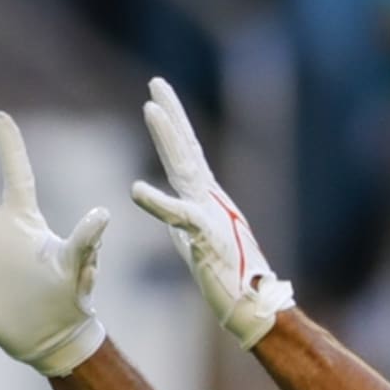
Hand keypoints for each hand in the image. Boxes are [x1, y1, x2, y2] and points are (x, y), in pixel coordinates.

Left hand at [131, 77, 293, 349]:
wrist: (253, 306)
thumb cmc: (230, 277)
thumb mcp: (199, 242)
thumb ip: (186, 221)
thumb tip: (173, 212)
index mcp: (206, 200)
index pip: (187, 154)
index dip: (173, 125)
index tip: (158, 97)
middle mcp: (210, 200)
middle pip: (187, 150)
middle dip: (172, 114)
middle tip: (157, 83)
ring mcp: (210, 216)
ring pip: (186, 170)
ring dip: (168, 139)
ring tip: (151, 109)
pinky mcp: (207, 239)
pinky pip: (180, 217)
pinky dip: (158, 203)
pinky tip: (136, 190)